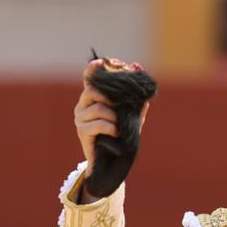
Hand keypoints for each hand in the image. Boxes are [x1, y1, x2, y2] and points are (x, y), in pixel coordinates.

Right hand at [73, 56, 150, 172]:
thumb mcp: (132, 119)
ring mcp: (80, 118)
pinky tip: (116, 132)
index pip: (89, 80)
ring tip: (119, 126)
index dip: (93, 70)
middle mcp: (83, 106)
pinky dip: (110, 127)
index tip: (100, 62)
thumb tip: (146, 93)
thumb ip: (137, 106)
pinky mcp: (82, 132)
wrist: (113, 163)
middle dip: (109, 96)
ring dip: (113, 116)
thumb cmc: (122, 139)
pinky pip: (97, 123)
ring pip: (97, 108)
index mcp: (94, 99)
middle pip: (92, 91)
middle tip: (119, 105)